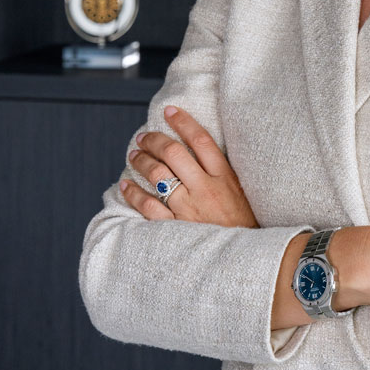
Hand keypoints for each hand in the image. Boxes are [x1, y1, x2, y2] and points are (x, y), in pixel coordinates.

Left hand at [119, 105, 258, 227]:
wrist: (243, 258)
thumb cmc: (241, 225)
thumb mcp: (241, 193)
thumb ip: (222, 173)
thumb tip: (200, 150)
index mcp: (225, 177)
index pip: (201, 140)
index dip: (183, 122)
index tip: (169, 111)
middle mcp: (205, 188)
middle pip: (174, 153)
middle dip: (154, 140)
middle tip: (143, 137)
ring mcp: (189, 208)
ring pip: (157, 174)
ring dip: (141, 161)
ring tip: (134, 155)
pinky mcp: (175, 227)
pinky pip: (148, 205)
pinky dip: (133, 193)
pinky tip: (125, 185)